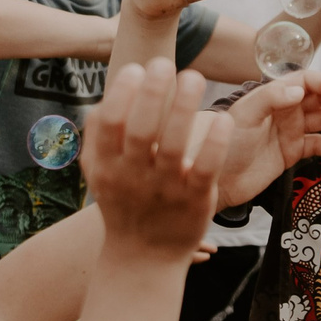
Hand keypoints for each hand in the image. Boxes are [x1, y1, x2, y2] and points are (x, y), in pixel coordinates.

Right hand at [81, 59, 233, 259]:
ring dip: (183, 109)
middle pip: (140, 130)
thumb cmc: (124, 205)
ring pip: (173, 146)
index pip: (109, 124)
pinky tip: (222, 120)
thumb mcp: (99, 174)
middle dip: (151, 94)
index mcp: (108, 165)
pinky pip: (204, 168)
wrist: (143, 258)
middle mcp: (133, 177)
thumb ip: (97, 138)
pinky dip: (213, 144)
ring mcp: (164, 189)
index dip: (121, 94)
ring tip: (194, 77)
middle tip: (164, 62)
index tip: (136, 68)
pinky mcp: (195, 200)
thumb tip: (104, 97)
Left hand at [215, 70, 320, 207]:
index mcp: (274, 94)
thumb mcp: (244, 116)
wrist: (211, 179)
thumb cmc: (222, 143)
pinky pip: (317, 146)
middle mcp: (284, 109)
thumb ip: (271, 98)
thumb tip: (300, 90)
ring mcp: (289, 131)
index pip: (307, 81)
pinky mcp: (290, 152)